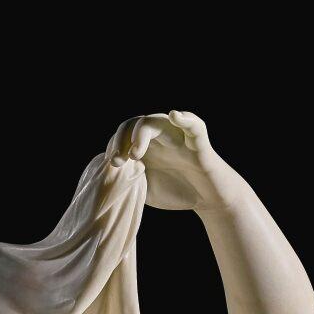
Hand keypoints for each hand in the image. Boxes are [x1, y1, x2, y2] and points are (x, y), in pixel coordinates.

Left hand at [108, 110, 234, 214]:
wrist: (206, 198)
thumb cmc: (175, 191)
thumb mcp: (144, 189)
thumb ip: (128, 180)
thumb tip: (107, 178)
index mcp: (146, 144)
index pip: (124, 135)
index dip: (114, 146)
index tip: (109, 165)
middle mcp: (159, 136)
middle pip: (134, 124)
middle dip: (121, 140)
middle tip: (116, 162)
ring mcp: (178, 135)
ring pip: (156, 122)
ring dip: (141, 134)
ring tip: (135, 153)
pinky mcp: (197, 140)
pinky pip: (193, 124)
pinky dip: (184, 118)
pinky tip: (174, 115)